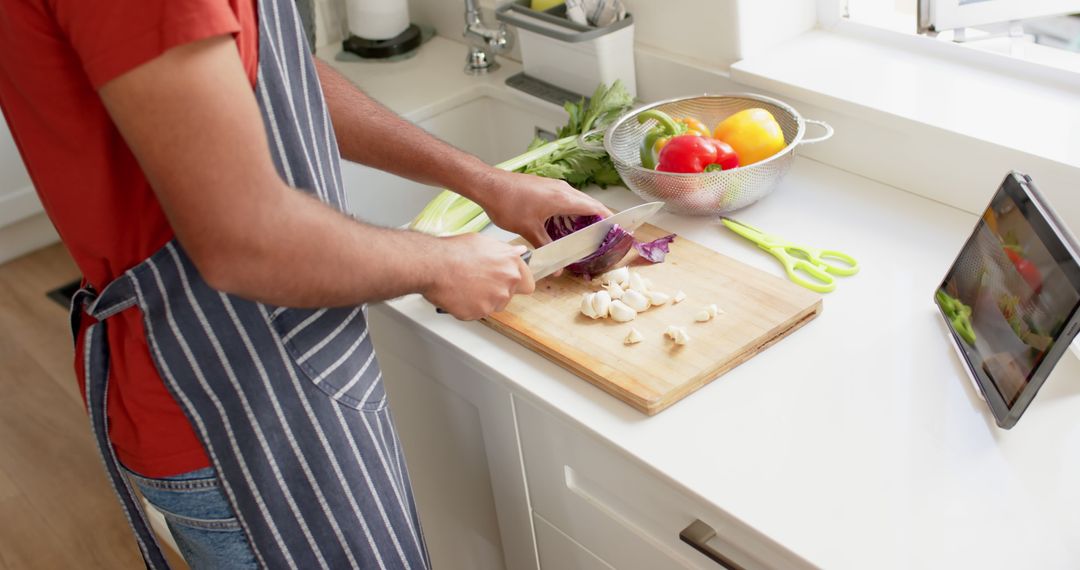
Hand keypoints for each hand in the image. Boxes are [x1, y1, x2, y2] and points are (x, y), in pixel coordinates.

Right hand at [424, 233, 535, 319]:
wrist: (432, 265)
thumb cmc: (454, 252)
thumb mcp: (483, 242)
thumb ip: (505, 251)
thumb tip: (518, 252)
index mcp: (511, 264)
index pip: (527, 283)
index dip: (517, 284)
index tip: (508, 284)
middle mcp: (507, 283)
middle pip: (509, 296)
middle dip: (496, 291)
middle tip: (477, 282)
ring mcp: (494, 300)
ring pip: (493, 306)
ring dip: (483, 300)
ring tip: (466, 287)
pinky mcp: (480, 313)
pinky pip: (477, 313)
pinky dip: (468, 307)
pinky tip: (459, 294)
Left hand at [477, 169, 611, 246]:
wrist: (488, 185)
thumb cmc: (508, 204)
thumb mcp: (529, 231)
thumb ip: (546, 248)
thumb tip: (556, 269)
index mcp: (564, 198)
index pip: (595, 208)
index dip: (608, 220)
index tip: (616, 231)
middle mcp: (563, 189)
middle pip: (588, 205)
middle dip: (596, 221)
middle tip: (600, 239)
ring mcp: (554, 186)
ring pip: (576, 202)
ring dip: (582, 217)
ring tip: (583, 235)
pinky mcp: (545, 187)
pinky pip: (565, 199)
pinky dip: (570, 212)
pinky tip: (563, 226)